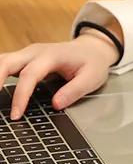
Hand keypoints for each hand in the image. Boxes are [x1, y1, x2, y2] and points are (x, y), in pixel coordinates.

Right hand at [0, 31, 119, 119]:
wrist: (92, 49)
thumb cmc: (92, 63)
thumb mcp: (92, 77)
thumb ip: (75, 90)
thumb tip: (56, 104)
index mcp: (52, 55)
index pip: (30, 75)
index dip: (21, 96)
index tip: (15, 115)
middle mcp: (35, 52)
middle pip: (6, 62)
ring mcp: (27, 54)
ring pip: (1, 61)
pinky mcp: (23, 59)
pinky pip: (3, 65)